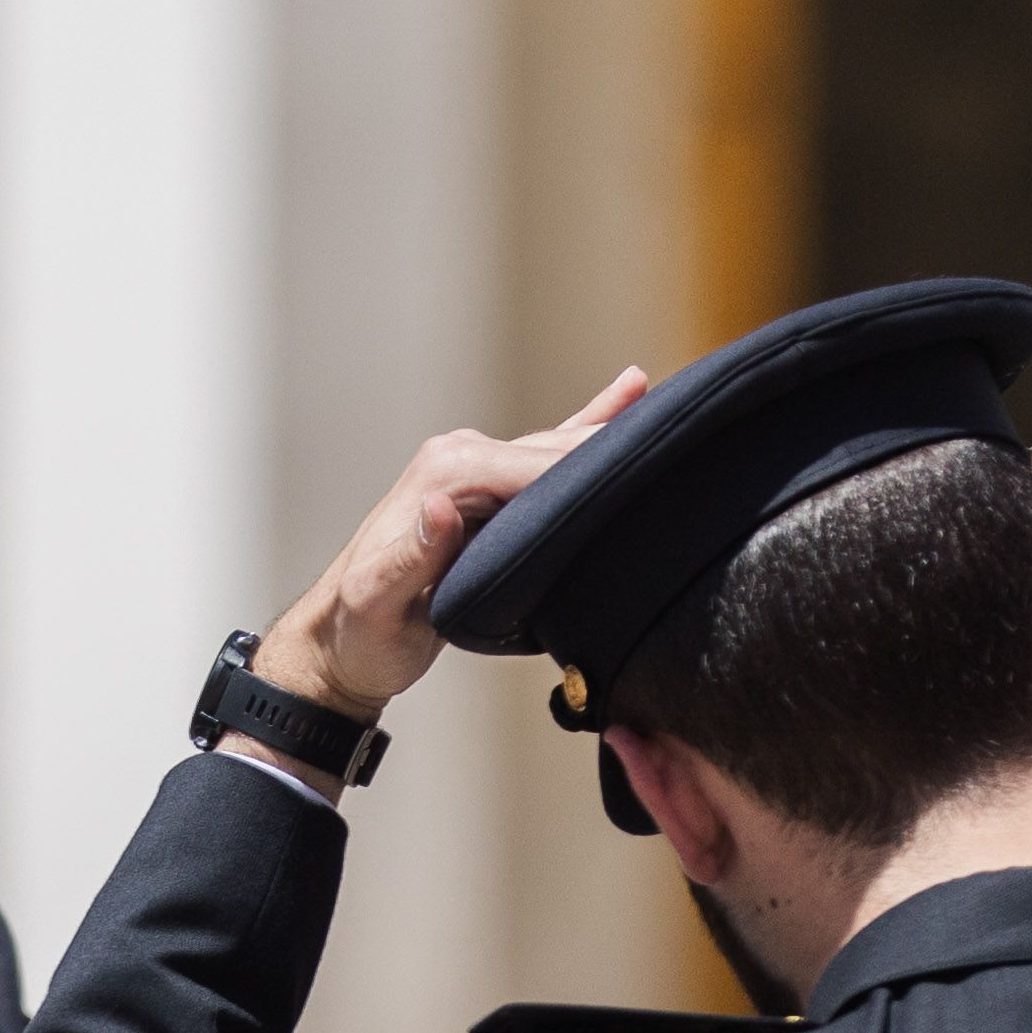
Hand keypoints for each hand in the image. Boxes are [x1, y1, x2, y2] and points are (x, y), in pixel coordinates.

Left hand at [251, 364, 650, 725]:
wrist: (343, 644)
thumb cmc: (361, 634)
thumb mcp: (375, 605)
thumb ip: (407, 559)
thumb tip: (440, 506)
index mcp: (445, 475)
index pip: (534, 466)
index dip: (587, 478)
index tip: (640, 486)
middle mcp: (462, 458)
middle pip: (558, 451)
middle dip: (617, 453)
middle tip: (688, 450)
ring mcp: (478, 468)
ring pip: (563, 449)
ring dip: (617, 440)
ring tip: (683, 419)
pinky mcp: (491, 490)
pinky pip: (551, 449)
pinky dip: (593, 421)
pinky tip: (635, 388)